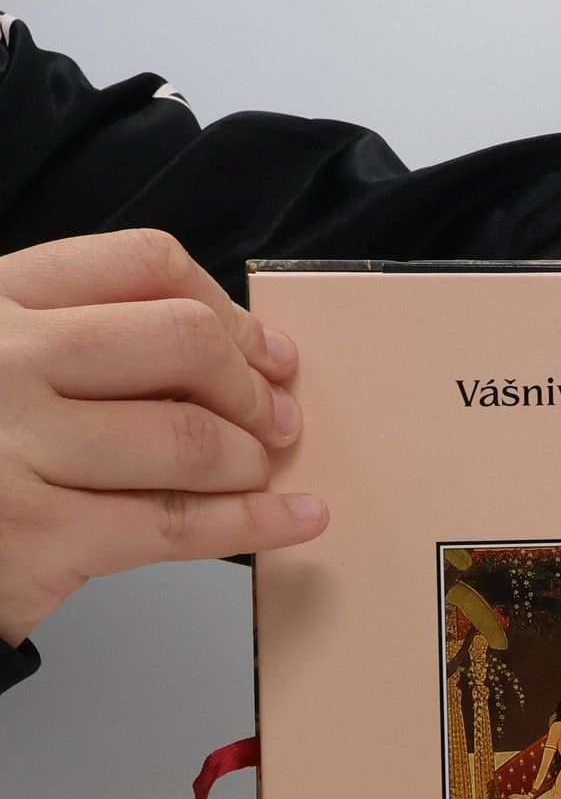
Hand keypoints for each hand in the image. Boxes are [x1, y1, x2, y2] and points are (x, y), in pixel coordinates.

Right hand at [0, 228, 328, 646]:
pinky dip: (253, 523)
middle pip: (184, 340)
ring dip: (248, 460)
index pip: (144, 265)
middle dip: (250, 386)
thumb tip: (228, 358)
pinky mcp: (37, 533)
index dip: (228, 310)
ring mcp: (17, 444)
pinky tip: (293, 520)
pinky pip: (176, 522)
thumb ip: (85, 342)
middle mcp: (6, 359)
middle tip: (274, 419)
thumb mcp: (1, 361)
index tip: (267, 350)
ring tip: (255, 472)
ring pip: (190, 436)